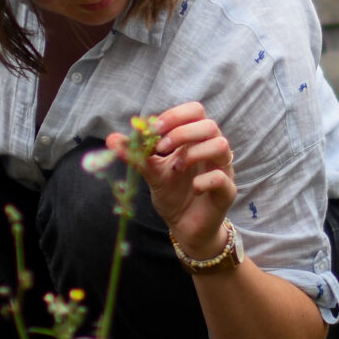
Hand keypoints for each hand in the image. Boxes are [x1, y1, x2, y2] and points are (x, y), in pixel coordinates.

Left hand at [107, 101, 235, 259]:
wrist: (184, 227)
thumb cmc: (173, 195)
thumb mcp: (151, 173)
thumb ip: (136, 155)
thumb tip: (111, 139)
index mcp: (195, 140)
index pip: (195, 111)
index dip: (175, 115)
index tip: (154, 130)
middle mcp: (212, 150)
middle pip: (209, 124)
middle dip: (182, 132)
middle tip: (161, 148)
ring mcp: (222, 169)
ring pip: (221, 145)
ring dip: (194, 152)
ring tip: (177, 168)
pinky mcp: (226, 191)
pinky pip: (221, 177)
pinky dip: (204, 180)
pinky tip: (193, 188)